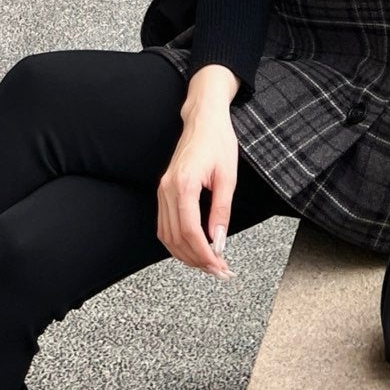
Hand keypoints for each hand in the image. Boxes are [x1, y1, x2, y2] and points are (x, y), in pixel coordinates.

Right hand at [157, 67, 239, 277]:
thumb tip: (218, 241)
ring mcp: (162, 190)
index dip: (204, 254)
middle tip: (219, 270)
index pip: (190, 231)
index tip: (219, 265)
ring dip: (186, 254)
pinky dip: (177, 242)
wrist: (204, 118)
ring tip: (208, 264)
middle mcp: (167, 189)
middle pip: (176, 238)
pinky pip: (164, 225)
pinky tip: (193, 249)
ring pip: (167, 236)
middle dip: (197, 260)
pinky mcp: (164, 191)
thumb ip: (221, 212)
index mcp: (183, 184)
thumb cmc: (218, 141)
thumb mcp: (227, 177)